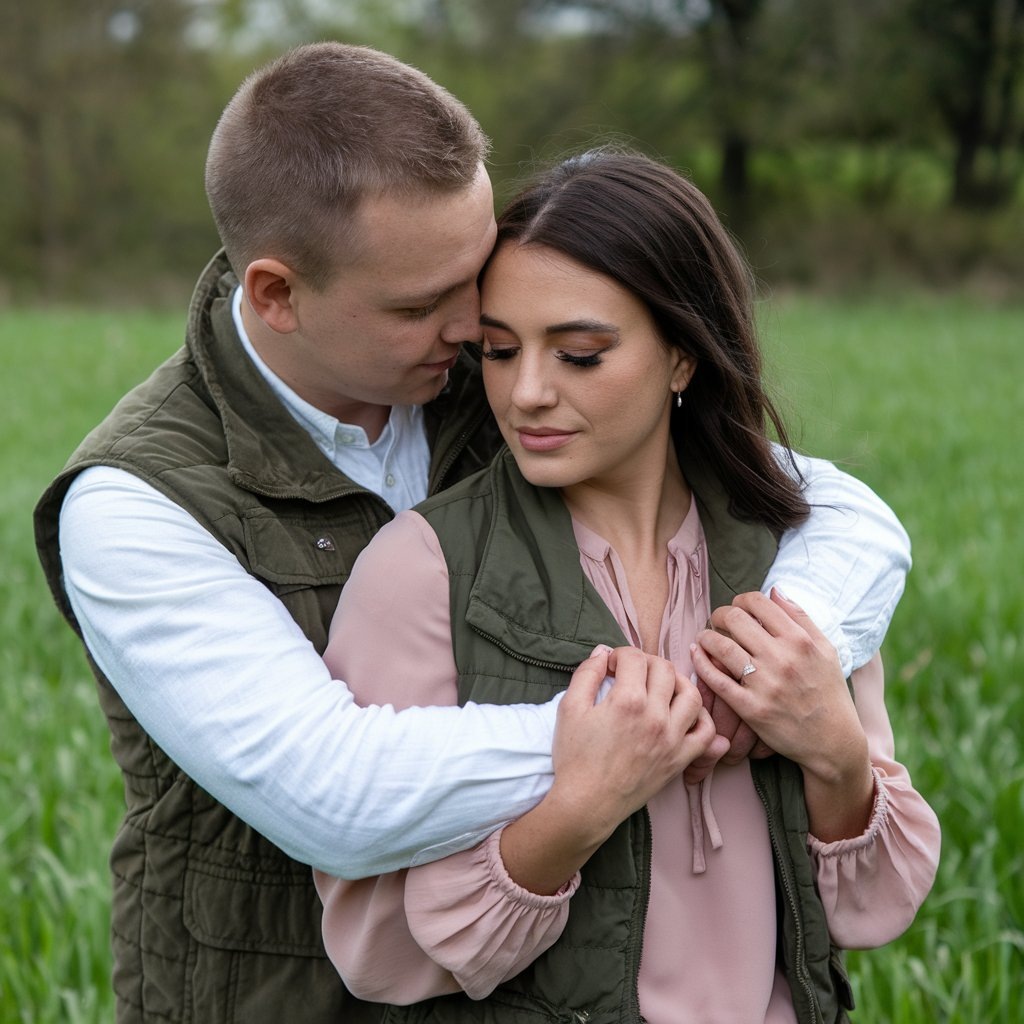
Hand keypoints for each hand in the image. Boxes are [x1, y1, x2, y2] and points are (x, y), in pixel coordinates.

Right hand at [500, 645, 725, 893]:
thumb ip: (586, 674)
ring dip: (677, 682)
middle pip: (665, 669)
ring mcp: (672, 738)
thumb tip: (602, 652)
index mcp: (627, 700)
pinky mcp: (680, 759)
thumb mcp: (569, 709)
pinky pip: (706, 732)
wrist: (587, 803)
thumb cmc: (575, 758)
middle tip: (632, 674)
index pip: (635, 657)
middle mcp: (655, 716)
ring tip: (660, 687)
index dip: (620, 655)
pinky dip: (700, 718)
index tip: (611, 666)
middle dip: (646, 662)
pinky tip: (683, 714)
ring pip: (692, 694)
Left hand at [691, 589, 873, 840]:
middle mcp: (781, 658)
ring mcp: (764, 684)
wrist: (833, 741)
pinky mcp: (751, 708)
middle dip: (720, 615)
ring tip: (705, 638)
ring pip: (720, 645)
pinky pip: (716, 680)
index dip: (740, 600)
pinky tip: (696, 653)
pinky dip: (701, 662)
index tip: (738, 608)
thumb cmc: (829, 692)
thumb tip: (774, 590)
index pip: (757, 603)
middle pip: (734, 619)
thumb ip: (801, 617)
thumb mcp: (826, 650)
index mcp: (799, 640)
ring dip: (706, 636)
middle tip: (719, 622)